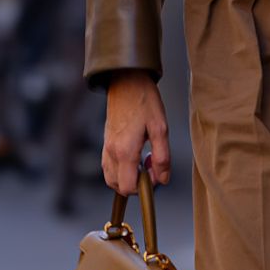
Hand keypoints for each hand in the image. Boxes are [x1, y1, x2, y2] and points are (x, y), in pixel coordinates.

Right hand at [103, 71, 170, 194]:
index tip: (156, 174)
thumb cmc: (144, 101)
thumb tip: (163, 178)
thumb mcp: (161, 128)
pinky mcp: (106, 143)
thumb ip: (162, 157)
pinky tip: (135, 155)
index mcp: (125, 151)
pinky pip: (109, 167)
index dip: (144, 188)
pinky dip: (121, 169)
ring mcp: (106, 148)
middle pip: (118, 187)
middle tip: (152, 166)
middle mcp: (111, 153)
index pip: (128, 188)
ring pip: (112, 178)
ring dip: (128, 177)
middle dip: (136, 184)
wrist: (126, 81)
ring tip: (144, 160)